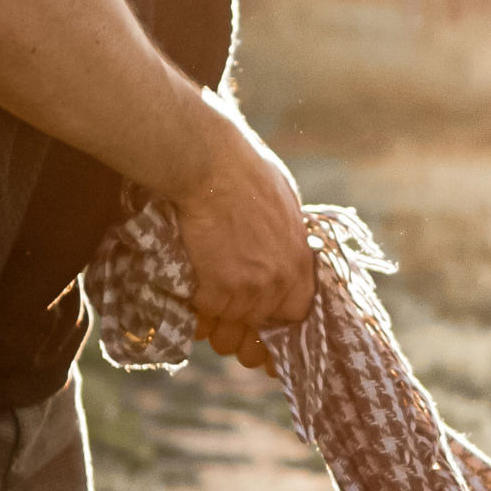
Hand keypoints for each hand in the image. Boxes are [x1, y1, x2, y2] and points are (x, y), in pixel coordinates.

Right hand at [173, 105, 315, 372]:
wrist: (211, 167)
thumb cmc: (245, 171)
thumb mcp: (284, 204)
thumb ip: (285, 238)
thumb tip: (280, 247)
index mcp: (300, 261)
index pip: (296, 313)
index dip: (273, 315)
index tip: (257, 311)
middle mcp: (279, 282)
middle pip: (258, 323)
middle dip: (239, 317)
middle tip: (222, 304)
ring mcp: (250, 290)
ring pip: (229, 322)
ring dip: (214, 312)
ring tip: (202, 291)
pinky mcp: (218, 290)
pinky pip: (205, 313)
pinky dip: (194, 303)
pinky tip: (190, 283)